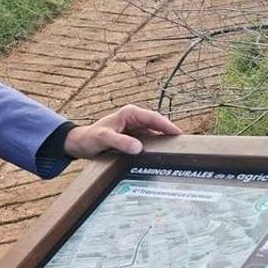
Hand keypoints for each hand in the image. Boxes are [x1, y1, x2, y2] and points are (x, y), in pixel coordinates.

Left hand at [64, 104, 182, 157]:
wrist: (82, 143)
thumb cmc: (91, 138)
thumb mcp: (103, 139)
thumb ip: (120, 142)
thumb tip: (138, 148)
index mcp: (130, 113)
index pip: (154, 117)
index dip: (168, 125)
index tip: (179, 134)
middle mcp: (135, 118)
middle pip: (158, 124)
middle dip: (170, 133)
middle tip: (185, 144)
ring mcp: (136, 127)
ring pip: (156, 133)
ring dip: (165, 141)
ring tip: (178, 150)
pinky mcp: (136, 137)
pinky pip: (151, 140)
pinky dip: (157, 146)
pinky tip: (164, 155)